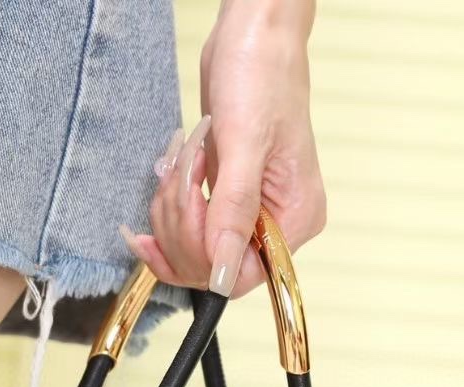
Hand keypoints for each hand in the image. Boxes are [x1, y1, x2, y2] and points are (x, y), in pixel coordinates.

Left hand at [119, 0, 325, 298]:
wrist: (252, 34)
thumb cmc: (261, 72)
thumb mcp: (244, 142)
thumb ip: (233, 213)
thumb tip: (221, 275)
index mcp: (296, 219)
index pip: (240, 275)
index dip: (203, 251)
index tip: (192, 202)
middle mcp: (277, 224)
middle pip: (209, 266)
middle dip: (182, 223)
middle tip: (182, 172)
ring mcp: (250, 213)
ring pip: (191, 249)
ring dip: (172, 206)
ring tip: (182, 156)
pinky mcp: (226, 199)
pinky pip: (186, 228)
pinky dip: (168, 203)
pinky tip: (169, 172)